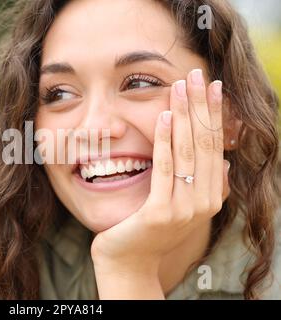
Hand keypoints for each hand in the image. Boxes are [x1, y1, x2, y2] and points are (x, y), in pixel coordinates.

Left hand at [91, 69, 230, 296]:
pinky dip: (166, 142)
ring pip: (187, 153)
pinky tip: (165, 116)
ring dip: (186, 116)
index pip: (215, 147)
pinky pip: (164, 169)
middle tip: (198, 74)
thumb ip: (205, 186)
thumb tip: (223, 161)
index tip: (212, 86)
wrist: (128, 261)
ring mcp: (184, 209)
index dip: (215, 115)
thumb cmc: (150, 230)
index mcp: (210, 197)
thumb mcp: (182, 206)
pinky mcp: (160, 213)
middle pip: (205, 145)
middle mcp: (203, 203)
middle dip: (202, 107)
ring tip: (182, 86)